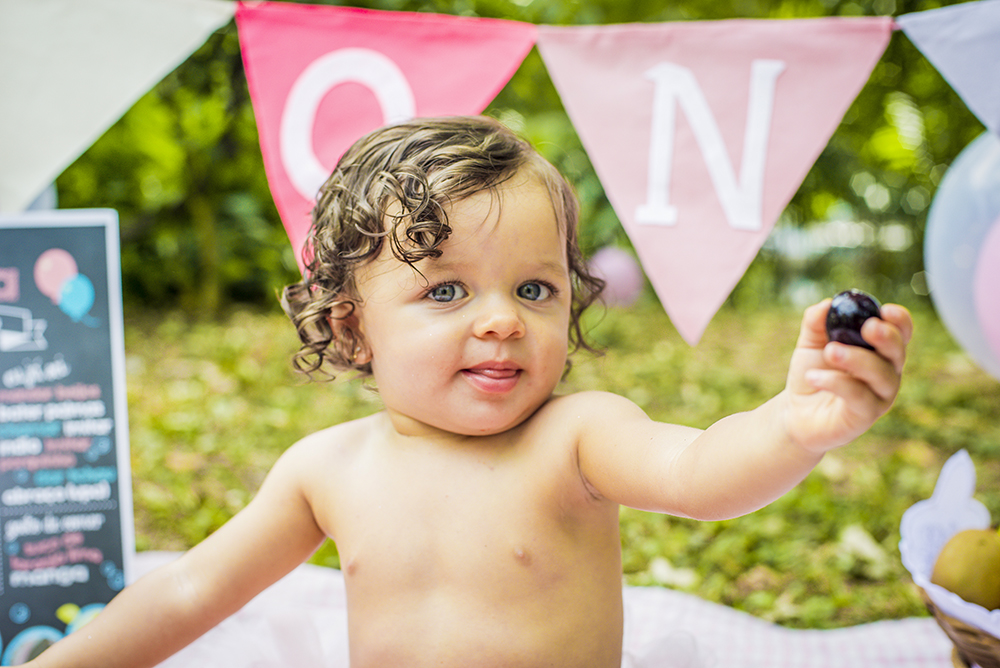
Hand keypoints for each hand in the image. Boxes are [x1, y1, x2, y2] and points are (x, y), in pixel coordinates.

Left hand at [782, 298, 912, 452]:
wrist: (796, 413)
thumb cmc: (812, 373)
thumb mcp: (810, 343)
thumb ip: (816, 322)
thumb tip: (827, 303)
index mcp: (879, 350)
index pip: (900, 332)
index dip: (899, 321)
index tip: (885, 310)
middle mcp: (886, 372)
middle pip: (898, 352)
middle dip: (887, 337)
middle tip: (868, 327)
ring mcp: (879, 396)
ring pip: (881, 375)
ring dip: (857, 359)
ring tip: (830, 352)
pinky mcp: (865, 416)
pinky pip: (859, 396)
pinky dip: (836, 382)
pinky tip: (813, 377)